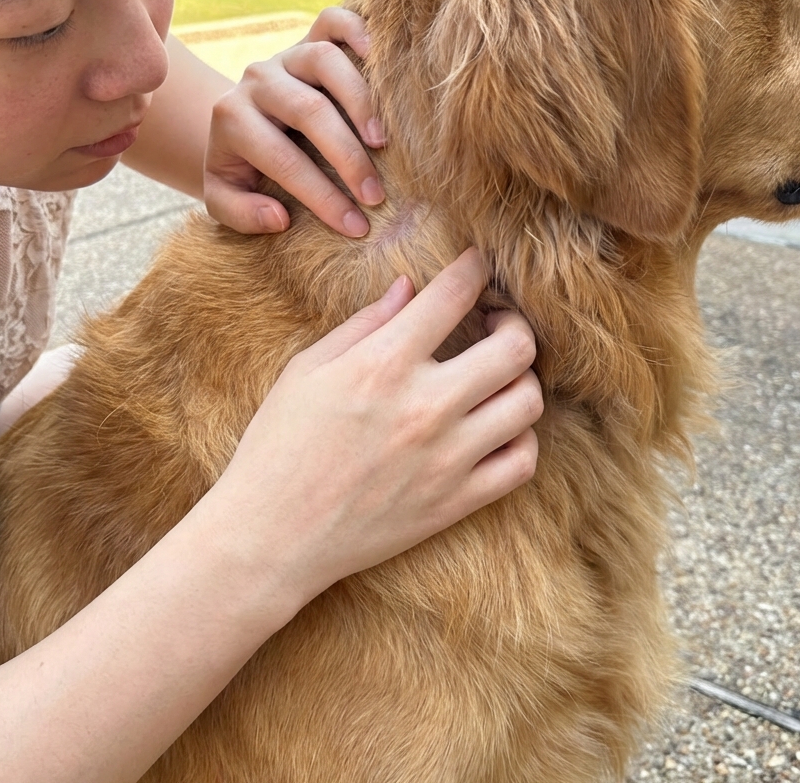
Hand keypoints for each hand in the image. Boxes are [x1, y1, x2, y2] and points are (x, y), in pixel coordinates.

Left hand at [203, 7, 383, 237]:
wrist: (238, 127)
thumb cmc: (241, 170)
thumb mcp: (225, 199)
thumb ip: (242, 214)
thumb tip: (279, 217)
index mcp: (232, 120)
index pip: (282, 160)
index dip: (321, 196)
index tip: (355, 226)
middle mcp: (257, 81)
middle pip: (309, 111)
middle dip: (347, 158)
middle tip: (376, 196)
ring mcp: (285, 56)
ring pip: (325, 60)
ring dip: (360, 102)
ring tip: (382, 142)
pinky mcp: (308, 40)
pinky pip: (332, 21)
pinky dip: (357, 30)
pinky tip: (379, 57)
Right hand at [205, 249, 542, 604]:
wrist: (271, 536)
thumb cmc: (277, 445)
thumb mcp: (307, 370)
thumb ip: (365, 324)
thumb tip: (409, 287)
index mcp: (382, 364)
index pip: (452, 296)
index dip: (473, 268)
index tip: (477, 263)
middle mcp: (425, 407)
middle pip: (516, 349)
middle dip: (516, 323)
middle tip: (498, 323)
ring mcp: (447, 458)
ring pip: (528, 403)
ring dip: (521, 379)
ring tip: (498, 376)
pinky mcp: (455, 502)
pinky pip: (522, 463)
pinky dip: (521, 439)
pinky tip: (496, 428)